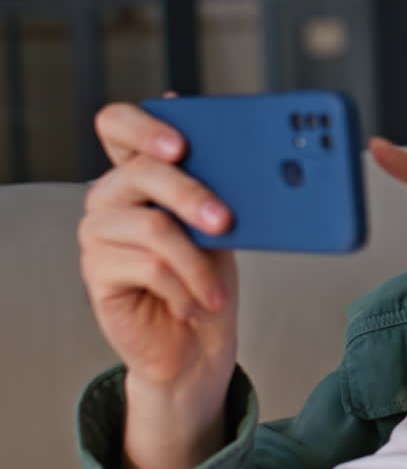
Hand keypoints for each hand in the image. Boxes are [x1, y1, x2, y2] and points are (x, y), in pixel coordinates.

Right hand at [78, 99, 237, 468]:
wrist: (197, 343)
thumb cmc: (211, 277)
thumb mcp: (223, 227)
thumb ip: (220, 189)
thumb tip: (247, 158)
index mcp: (140, 170)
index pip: (119, 124)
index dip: (143, 125)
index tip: (180, 144)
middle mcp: (110, 194)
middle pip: (141, 171)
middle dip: (191, 195)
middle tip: (226, 222)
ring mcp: (98, 232)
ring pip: (153, 226)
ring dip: (197, 262)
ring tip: (217, 289)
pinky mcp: (96, 270)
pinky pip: (149, 267)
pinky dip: (184, 288)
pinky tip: (193, 304)